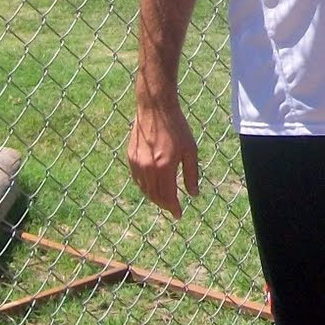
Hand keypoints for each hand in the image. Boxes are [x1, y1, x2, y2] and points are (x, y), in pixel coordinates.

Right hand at [128, 101, 199, 216]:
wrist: (155, 109)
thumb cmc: (176, 127)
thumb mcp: (190, 150)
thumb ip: (191, 174)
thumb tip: (193, 194)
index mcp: (164, 167)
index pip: (168, 196)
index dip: (174, 208)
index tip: (179, 215)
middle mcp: (148, 168)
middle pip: (155, 196)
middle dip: (165, 205)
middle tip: (173, 208)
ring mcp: (137, 163)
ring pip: (145, 189)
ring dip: (154, 198)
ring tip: (165, 200)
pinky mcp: (130, 157)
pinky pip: (137, 179)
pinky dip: (145, 187)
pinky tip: (152, 186)